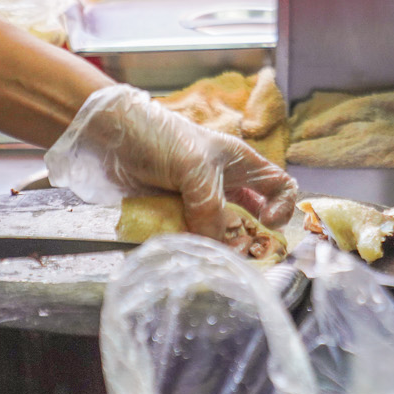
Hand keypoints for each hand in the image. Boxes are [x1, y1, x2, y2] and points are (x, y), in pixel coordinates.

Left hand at [43, 85, 299, 238]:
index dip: (284, 207)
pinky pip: (190, 236)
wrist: (110, 136)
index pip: (281, 186)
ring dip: (215, 247)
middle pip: (250, 218)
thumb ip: (209, 207)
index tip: (266, 223)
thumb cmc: (159, 137)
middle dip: (248, 239)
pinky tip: (181, 251)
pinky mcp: (174, 213)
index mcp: (240, 164)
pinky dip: (188, 246)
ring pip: (219, 233)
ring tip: (207, 258)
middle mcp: (224, 184)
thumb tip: (214, 245)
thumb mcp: (193, 167)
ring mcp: (198, 200)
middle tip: (237, 256)